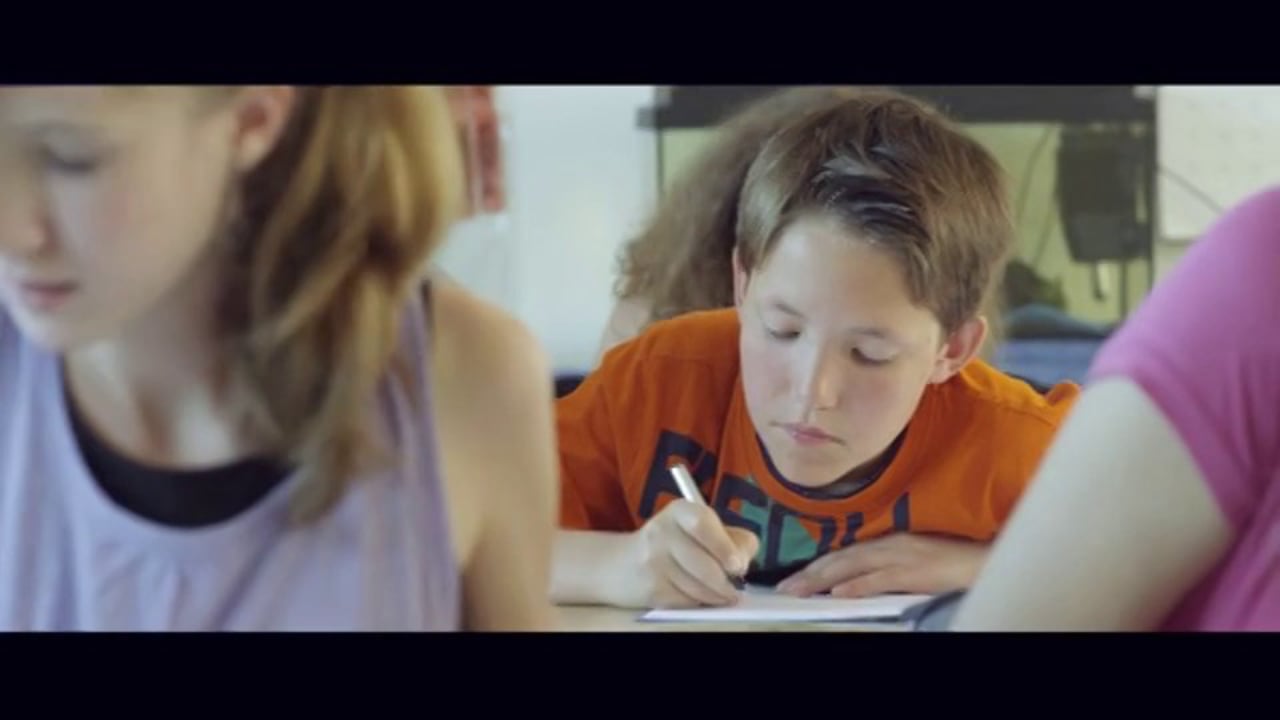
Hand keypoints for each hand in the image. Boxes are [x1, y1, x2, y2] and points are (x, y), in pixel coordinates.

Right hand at [619, 500, 759, 608]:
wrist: (621, 565)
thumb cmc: (674, 545)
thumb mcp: (700, 530)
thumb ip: (730, 538)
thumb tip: (742, 562)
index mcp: (680, 510)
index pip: (702, 523)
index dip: (724, 546)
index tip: (738, 565)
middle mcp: (662, 531)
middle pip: (704, 563)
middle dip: (725, 581)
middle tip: (734, 588)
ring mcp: (653, 561)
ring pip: (698, 587)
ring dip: (715, 596)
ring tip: (720, 594)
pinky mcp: (650, 588)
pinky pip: (686, 601)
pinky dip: (698, 603)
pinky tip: (698, 596)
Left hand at [776, 533, 988, 598]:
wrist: (983, 559)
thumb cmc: (951, 561)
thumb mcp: (911, 559)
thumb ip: (884, 566)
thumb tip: (853, 581)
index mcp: (887, 542)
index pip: (843, 554)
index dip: (816, 566)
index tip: (793, 578)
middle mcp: (889, 545)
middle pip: (840, 559)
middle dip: (810, 574)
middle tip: (784, 587)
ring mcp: (901, 557)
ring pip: (852, 567)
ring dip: (822, 579)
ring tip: (799, 590)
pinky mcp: (914, 571)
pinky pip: (880, 579)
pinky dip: (857, 585)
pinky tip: (838, 593)